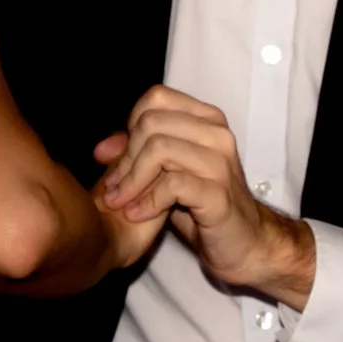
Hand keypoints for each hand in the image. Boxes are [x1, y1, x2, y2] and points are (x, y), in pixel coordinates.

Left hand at [93, 85, 315, 306]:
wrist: (241, 243)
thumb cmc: (200, 206)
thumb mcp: (164, 174)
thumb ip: (136, 155)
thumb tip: (101, 149)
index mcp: (206, 120)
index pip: (157, 98)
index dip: (131, 125)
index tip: (121, 158)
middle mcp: (217, 135)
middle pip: (151, 123)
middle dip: (126, 158)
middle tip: (115, 188)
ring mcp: (221, 163)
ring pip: (159, 150)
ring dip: (132, 181)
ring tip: (121, 202)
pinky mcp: (218, 194)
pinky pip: (171, 185)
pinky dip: (147, 201)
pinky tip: (137, 214)